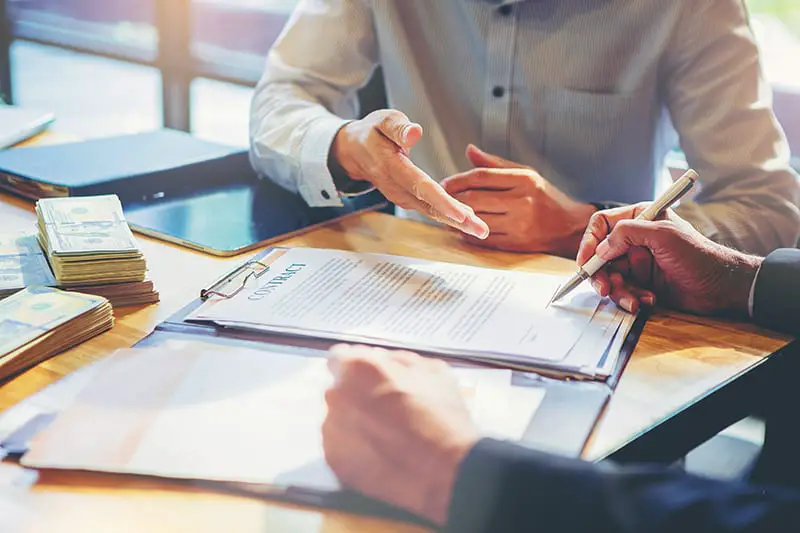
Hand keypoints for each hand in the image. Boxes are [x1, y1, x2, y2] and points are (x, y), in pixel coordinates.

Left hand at [322, 344, 477, 525]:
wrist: (443, 469)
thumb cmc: (440, 416)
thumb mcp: (430, 370)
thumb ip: (398, 360)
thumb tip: (386, 362)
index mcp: (358, 367)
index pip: (339, 357)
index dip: (356, 366)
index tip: (368, 376)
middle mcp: (337, 395)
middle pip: (339, 389)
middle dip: (357, 394)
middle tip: (384, 407)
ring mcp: (332, 430)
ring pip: (339, 419)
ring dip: (355, 422)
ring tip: (386, 435)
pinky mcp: (334, 460)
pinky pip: (340, 447)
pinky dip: (355, 448)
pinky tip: (380, 453)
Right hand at [332, 110, 488, 238]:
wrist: (355, 151)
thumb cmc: (372, 134)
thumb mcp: (382, 120)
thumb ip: (398, 127)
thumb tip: (415, 133)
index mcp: (392, 166)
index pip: (420, 186)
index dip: (442, 201)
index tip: (462, 213)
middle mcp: (397, 187)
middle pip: (430, 206)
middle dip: (457, 220)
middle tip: (482, 229)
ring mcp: (401, 196)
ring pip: (432, 212)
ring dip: (456, 222)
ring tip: (480, 229)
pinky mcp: (408, 200)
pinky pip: (430, 210)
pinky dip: (449, 217)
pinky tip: (467, 221)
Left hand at [441, 144, 595, 255]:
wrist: (570, 228)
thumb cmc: (546, 199)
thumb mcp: (526, 174)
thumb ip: (495, 164)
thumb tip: (470, 150)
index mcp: (524, 180)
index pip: (481, 177)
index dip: (458, 179)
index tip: (445, 183)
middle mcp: (522, 202)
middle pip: (475, 199)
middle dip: (453, 199)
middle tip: (442, 198)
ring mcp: (518, 225)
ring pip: (476, 220)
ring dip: (457, 217)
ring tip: (448, 213)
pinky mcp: (515, 244)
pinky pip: (483, 238)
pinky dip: (468, 233)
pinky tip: (462, 227)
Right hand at [576, 203, 762, 314]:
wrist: (720, 287)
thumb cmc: (698, 255)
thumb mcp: (662, 235)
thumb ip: (627, 234)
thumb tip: (601, 248)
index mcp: (639, 219)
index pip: (601, 225)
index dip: (590, 242)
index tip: (586, 261)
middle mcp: (634, 239)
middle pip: (600, 255)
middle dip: (601, 274)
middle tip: (605, 289)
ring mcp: (637, 262)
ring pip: (610, 277)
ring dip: (620, 291)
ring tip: (635, 299)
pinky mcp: (641, 282)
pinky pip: (623, 291)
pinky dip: (631, 298)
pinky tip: (648, 300)